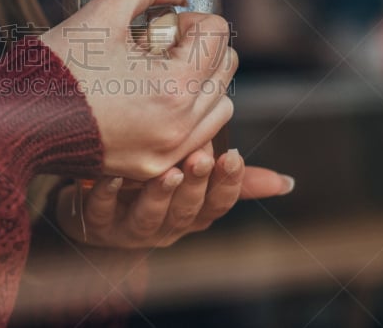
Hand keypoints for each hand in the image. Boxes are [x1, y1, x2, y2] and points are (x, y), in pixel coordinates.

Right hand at [41, 0, 237, 180]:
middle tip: (154, 47)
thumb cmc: (55, 69)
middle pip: (225, 68)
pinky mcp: (152, 168)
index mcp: (173, 86)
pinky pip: (197, 139)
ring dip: (199, 82)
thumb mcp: (100, 11)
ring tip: (156, 75)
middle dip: (197, 48)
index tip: (155, 28)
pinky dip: (188, 115)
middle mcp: (179, 127)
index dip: (188, 20)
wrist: (16, 122)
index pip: (219, 33)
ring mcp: (166, 153)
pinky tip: (153, 102)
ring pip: (219, 106)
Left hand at [56, 146, 294, 248]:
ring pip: (150, 217)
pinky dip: (107, 193)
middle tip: (202, 156)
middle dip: (197, 185)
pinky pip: (101, 211)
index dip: (228, 184)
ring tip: (168, 171)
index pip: (219, 204)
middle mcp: (166, 226)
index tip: (233, 155)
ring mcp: (131, 228)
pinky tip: (111, 174)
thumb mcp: (195, 182)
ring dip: (160, 195)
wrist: (95, 212)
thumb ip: (235, 180)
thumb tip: (287, 183)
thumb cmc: (153, 188)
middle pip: (187, 211)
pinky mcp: (97, 222)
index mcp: (192, 215)